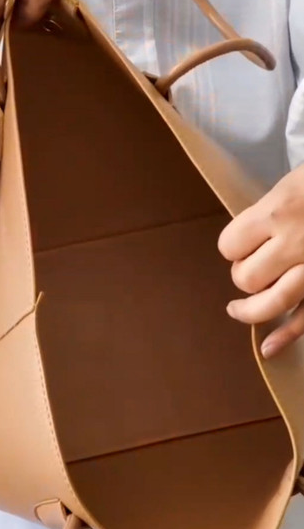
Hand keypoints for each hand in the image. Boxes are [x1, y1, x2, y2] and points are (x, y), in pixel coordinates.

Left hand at [217, 162, 303, 358]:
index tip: (241, 242)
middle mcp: (296, 242)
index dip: (233, 246)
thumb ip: (274, 210)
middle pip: (247, 277)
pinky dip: (287, 335)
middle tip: (253, 264)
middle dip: (244, 275)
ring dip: (251, 310)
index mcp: (280, 210)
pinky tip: (270, 348)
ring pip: (271, 303)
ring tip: (237, 309)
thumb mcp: (297, 181)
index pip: (230, 244)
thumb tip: (252, 236)